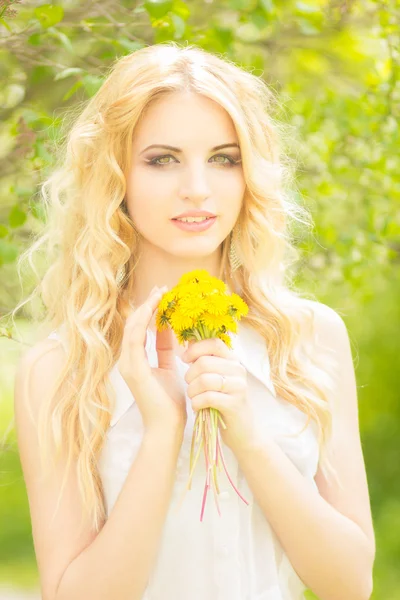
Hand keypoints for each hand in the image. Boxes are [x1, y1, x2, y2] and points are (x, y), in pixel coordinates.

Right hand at [118, 286, 186, 433]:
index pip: (140, 329)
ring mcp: (128, 365)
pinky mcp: (134, 370)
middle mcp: (128, 361)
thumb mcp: (170, 368)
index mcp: (136, 360)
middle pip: (134, 324)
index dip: (150, 310)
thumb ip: (167, 349)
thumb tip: (171, 329)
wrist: (168, 428)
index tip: (163, 294)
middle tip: (162, 288)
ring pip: (133, 328)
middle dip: (148, 304)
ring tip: (159, 293)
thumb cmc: (171, 402)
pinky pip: (135, 339)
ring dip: (146, 308)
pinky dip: (144, 322)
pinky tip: (154, 309)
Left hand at [181, 337, 256, 450]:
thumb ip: (206, 360)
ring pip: (204, 380)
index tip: (184, 359)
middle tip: (189, 386)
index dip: (195, 349)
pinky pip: (207, 397)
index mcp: (233, 360)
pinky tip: (198, 407)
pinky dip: (197, 403)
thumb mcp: (216, 378)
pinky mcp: (235, 404)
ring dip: (192, 391)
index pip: (214, 343)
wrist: (242, 431)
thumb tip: (190, 339)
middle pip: (204, 362)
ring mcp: (238, 386)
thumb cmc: (223, 402)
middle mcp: (238, 370)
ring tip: (194, 398)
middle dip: (189, 375)